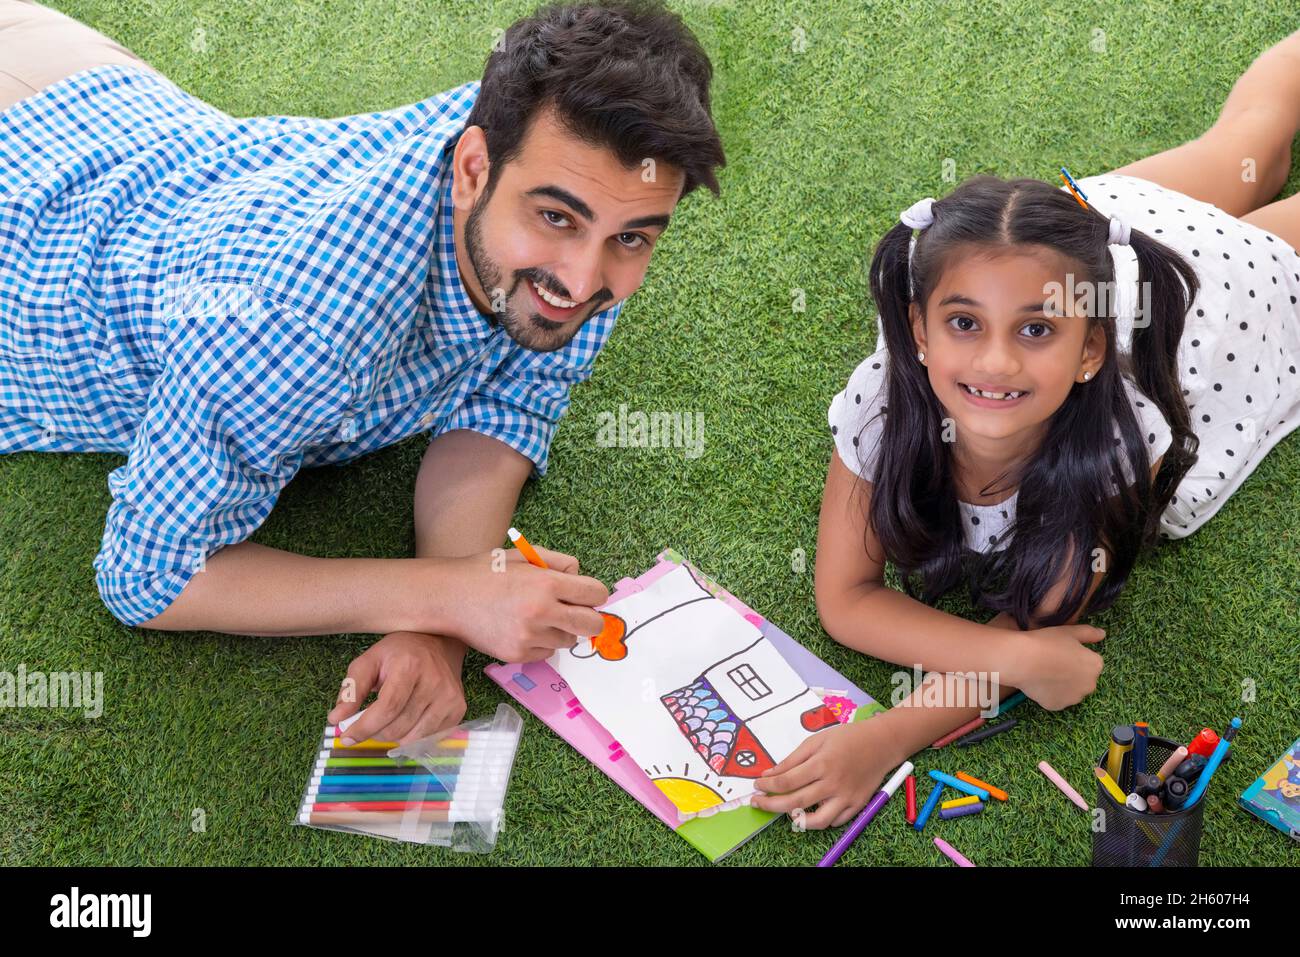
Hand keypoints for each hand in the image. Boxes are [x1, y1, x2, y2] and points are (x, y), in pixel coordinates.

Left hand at [327, 631, 467, 745]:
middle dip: (374, 732)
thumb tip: (335, 719)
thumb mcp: (369, 661)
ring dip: (392, 736)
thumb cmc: (400, 652)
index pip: (387, 708)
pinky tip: (406, 720)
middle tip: (367, 724)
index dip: (364, 727)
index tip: (346, 737)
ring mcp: (450, 698)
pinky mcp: (458, 709)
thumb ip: (351, 689)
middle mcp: (435, 682)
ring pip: (411, 738)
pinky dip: (410, 736)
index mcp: (410, 666)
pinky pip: (427, 738)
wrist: (440, 642)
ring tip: (387, 720)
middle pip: (397, 726)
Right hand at [442, 545, 609, 662]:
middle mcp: (541, 612)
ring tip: (540, 616)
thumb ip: (559, 562)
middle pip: (593, 625)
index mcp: (546, 583)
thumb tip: (581, 578)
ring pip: (570, 640)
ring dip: (563, 629)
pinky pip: (548, 652)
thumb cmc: (487, 572)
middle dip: (590, 617)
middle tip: (575, 611)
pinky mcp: (517, 655)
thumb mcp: (524, 555)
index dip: (595, 593)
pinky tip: (523, 628)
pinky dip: (543, 642)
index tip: (588, 594)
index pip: (596, 594)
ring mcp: (529, 637)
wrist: (448, 597)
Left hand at [750, 719, 903, 829]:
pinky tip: (811, 811)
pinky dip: (820, 820)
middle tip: (757, 802)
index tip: (757, 785)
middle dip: (770, 805)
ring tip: (786, 812)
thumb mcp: (816, 740)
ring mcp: (846, 798)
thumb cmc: (847, 738)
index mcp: (821, 764)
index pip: (786, 782)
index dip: (767, 786)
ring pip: (816, 821)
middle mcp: (833, 784)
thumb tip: (769, 774)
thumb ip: (792, 759)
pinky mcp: (857, 806)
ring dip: (796, 820)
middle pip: (795, 803)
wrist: (881, 743)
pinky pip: (835, 821)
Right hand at [1013, 624, 1105, 710]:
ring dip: (1064, 685)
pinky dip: (1050, 693)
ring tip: (1045, 673)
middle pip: (1083, 679)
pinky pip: (1057, 699)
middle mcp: (1090, 685)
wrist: (1022, 659)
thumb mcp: (1069, 632)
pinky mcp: (1058, 706)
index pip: (1091, 662)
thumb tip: (1102, 634)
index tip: (1063, 652)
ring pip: (1071, 691)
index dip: (1076, 656)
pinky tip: (1040, 683)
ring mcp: (1074, 698)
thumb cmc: (1047, 642)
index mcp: (1095, 665)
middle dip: (1073, 673)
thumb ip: (1089, 633)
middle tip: (1054, 663)